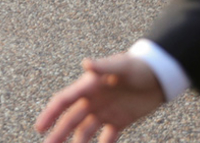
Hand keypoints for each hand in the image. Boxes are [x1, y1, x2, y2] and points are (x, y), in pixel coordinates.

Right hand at [35, 53, 165, 142]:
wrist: (159, 75)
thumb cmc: (138, 65)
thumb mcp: (121, 65)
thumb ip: (103, 67)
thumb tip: (86, 63)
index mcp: (88, 86)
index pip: (63, 101)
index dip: (50, 114)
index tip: (40, 128)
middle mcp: (92, 101)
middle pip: (71, 120)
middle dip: (59, 134)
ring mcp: (105, 112)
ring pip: (85, 131)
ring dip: (76, 142)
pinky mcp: (119, 121)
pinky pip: (107, 138)